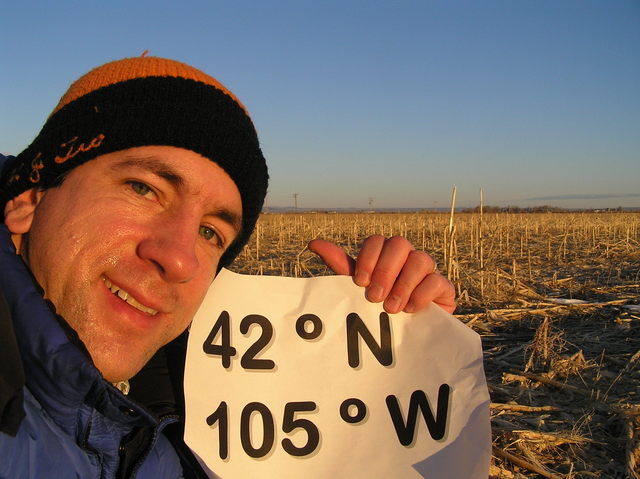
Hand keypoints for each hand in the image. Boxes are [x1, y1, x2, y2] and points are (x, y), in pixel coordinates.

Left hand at [308, 235, 455, 314]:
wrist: (406, 338)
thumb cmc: (378, 308)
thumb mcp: (358, 288)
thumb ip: (340, 266)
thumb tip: (313, 243)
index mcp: (385, 255)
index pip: (377, 240)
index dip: (368, 258)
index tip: (359, 282)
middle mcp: (407, 258)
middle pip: (400, 243)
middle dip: (384, 270)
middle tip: (374, 297)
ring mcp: (427, 271)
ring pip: (421, 259)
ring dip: (403, 284)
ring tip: (391, 308)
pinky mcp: (444, 289)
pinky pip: (437, 281)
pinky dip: (421, 294)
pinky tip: (410, 310)